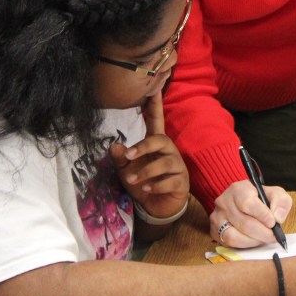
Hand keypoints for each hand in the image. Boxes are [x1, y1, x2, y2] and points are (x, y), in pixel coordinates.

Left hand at [110, 93, 188, 219]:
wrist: (156, 208)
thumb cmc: (143, 183)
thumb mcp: (126, 170)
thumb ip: (121, 158)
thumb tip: (115, 146)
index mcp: (156, 144)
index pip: (157, 120)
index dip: (156, 105)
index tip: (155, 87)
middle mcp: (169, 152)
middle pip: (161, 140)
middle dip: (144, 146)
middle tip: (129, 156)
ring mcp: (177, 167)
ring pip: (165, 162)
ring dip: (146, 171)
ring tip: (132, 180)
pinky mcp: (181, 182)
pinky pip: (171, 180)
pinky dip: (156, 185)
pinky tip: (147, 190)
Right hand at [210, 179, 292, 247]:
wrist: (244, 203)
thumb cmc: (260, 199)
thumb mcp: (275, 194)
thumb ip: (281, 202)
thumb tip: (278, 218)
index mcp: (238, 189)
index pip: (248, 203)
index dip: (262, 215)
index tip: (273, 223)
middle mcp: (224, 202)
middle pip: (243, 222)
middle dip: (262, 232)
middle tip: (273, 236)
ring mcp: (217, 217)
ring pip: (234, 235)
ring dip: (254, 241)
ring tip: (264, 239)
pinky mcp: (214, 231)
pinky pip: (229, 243)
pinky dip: (245, 245)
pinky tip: (254, 241)